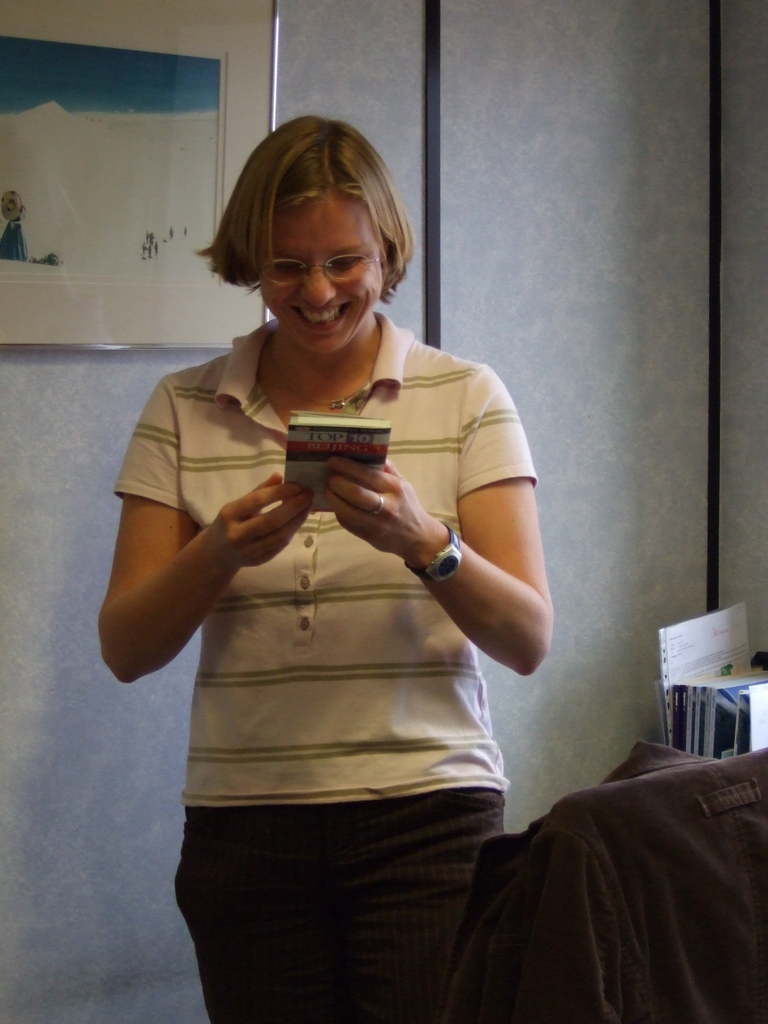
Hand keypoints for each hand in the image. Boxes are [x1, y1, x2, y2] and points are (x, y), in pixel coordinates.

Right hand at [202, 473, 312, 571]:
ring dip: (298, 520)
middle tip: (309, 494)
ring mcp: (248, 551)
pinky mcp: (259, 561)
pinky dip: (292, 531)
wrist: (218, 553)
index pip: (258, 501)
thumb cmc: (230, 523)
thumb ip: (259, 491)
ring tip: (308, 506)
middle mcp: (237, 534)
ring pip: (280, 536)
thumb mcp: (237, 505)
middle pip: (272, 520)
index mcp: (230, 515)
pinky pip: (280, 546)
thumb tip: (280, 476)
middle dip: (295, 506)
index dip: (281, 492)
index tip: (298, 485)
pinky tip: (299, 520)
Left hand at [324, 458, 447, 566]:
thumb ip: (388, 469)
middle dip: (336, 483)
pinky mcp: (368, 536)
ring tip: (327, 489)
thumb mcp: (404, 484)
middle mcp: (386, 507)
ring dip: (332, 498)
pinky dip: (338, 512)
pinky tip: (336, 504)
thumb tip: (367, 453)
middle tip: (329, 477)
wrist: (417, 537)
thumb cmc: (408, 506)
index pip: (368, 474)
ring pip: (347, 511)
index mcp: (395, 489)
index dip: (347, 467)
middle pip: (355, 494)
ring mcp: (376, 524)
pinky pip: (347, 523)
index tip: (332, 460)